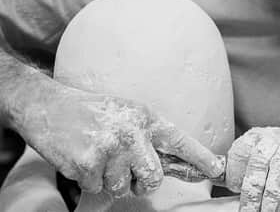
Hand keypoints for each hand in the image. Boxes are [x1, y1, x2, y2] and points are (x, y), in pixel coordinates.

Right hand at [17, 84, 224, 197]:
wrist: (47, 105)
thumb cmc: (92, 112)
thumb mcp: (128, 115)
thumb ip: (152, 139)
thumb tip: (183, 164)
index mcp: (145, 117)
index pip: (179, 141)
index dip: (200, 158)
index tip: (218, 169)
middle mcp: (132, 132)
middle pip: (152, 178)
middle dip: (139, 181)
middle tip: (122, 164)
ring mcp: (109, 149)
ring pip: (122, 188)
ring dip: (109, 179)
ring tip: (97, 155)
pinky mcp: (87, 164)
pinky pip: (98, 189)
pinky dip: (89, 180)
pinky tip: (82, 158)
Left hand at [223, 127, 279, 211]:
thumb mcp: (260, 163)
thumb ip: (243, 173)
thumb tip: (220, 182)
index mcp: (257, 136)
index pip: (240, 150)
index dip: (235, 173)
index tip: (234, 191)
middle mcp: (276, 135)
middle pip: (259, 161)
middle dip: (252, 191)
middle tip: (249, 211)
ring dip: (272, 192)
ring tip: (268, 210)